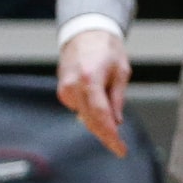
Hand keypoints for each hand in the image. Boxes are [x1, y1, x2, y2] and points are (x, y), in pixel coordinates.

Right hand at [58, 26, 131, 157]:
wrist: (85, 33)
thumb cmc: (105, 48)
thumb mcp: (120, 72)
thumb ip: (117, 99)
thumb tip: (116, 122)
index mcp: (90, 79)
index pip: (101, 116)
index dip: (111, 136)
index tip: (120, 149)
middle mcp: (74, 86)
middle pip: (90, 121)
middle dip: (105, 134)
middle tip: (119, 146)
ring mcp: (65, 89)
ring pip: (84, 117)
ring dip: (98, 123)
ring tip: (112, 119)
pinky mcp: (62, 91)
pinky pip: (79, 109)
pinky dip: (90, 113)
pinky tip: (98, 105)